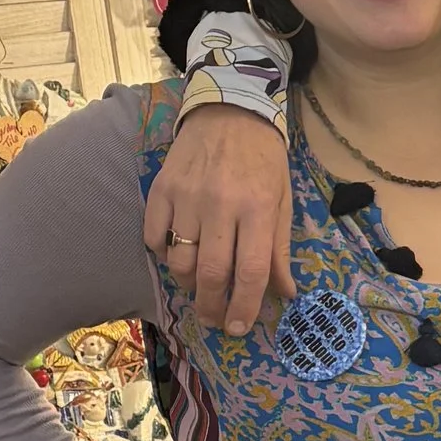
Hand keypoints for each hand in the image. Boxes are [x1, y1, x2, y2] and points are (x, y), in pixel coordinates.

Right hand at [143, 104, 293, 333]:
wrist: (229, 112)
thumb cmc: (263, 160)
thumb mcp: (282, 201)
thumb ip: (279, 250)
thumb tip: (286, 294)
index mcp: (257, 209)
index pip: (251, 272)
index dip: (245, 307)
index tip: (239, 327)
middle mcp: (221, 205)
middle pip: (211, 273)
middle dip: (211, 307)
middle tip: (214, 319)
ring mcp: (186, 197)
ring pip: (179, 260)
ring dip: (188, 284)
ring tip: (199, 286)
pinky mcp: (160, 189)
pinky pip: (154, 237)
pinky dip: (164, 255)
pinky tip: (177, 254)